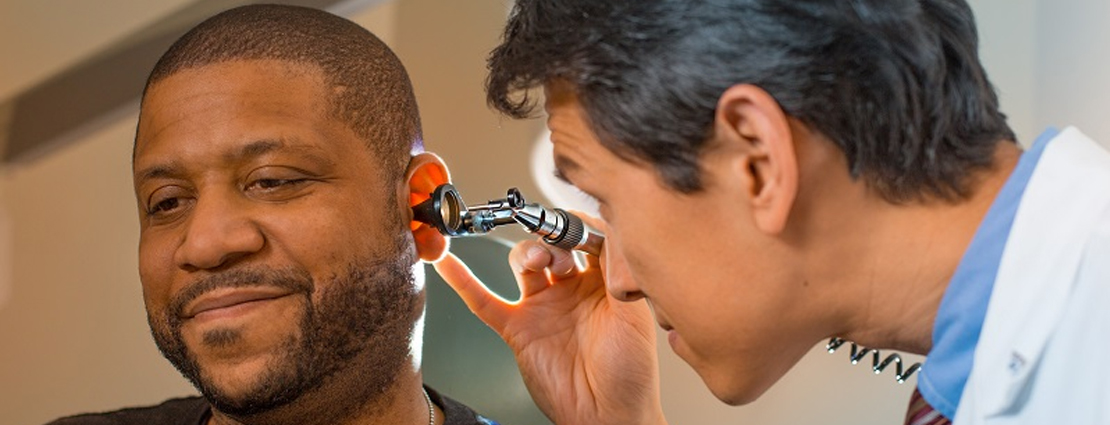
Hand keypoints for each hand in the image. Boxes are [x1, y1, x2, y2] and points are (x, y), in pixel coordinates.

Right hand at [433, 214, 665, 424]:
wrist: (607, 416)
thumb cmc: (631, 373)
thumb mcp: (635, 313)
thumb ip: (620, 270)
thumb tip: (608, 228)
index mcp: (604, 282)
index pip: (589, 237)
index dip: (580, 226)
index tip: (575, 224)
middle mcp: (572, 289)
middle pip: (553, 243)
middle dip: (553, 235)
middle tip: (554, 238)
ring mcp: (543, 307)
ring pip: (524, 263)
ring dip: (527, 252)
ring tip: (537, 261)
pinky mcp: (518, 328)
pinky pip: (485, 301)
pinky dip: (464, 282)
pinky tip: (448, 263)